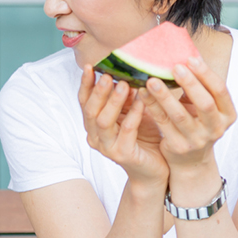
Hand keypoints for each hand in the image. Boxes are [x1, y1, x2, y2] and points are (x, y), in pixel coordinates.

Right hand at [78, 66, 168, 186]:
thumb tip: (125, 73)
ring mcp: (108, 148)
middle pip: (90, 111)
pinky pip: (127, 131)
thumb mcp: (132, 113)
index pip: (84, 102)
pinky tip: (143, 101)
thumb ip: (125, 98)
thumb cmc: (143, 138)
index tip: (90, 67)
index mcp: (93, 126)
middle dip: (98, 92)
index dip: (85, 85)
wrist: (154, 170)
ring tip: (124, 85)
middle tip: (107, 75)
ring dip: (113, 102)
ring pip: (104, 122)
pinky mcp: (123, 155)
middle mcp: (95, 137)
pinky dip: (134, 114)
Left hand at [141, 57, 236, 171]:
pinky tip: (142, 93)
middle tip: (174, 66)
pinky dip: (152, 107)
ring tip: (151, 80)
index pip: (220, 91)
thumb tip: (185, 53)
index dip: (206, 74)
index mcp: (227, 114)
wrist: (191, 161)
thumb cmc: (197, 123)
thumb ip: (199, 87)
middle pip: (205, 103)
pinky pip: (163, 123)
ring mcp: (197, 139)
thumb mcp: (204, 108)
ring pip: (180, 115)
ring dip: (164, 96)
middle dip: (190, 83)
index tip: (191, 58)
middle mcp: (216, 128)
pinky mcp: (178, 146)